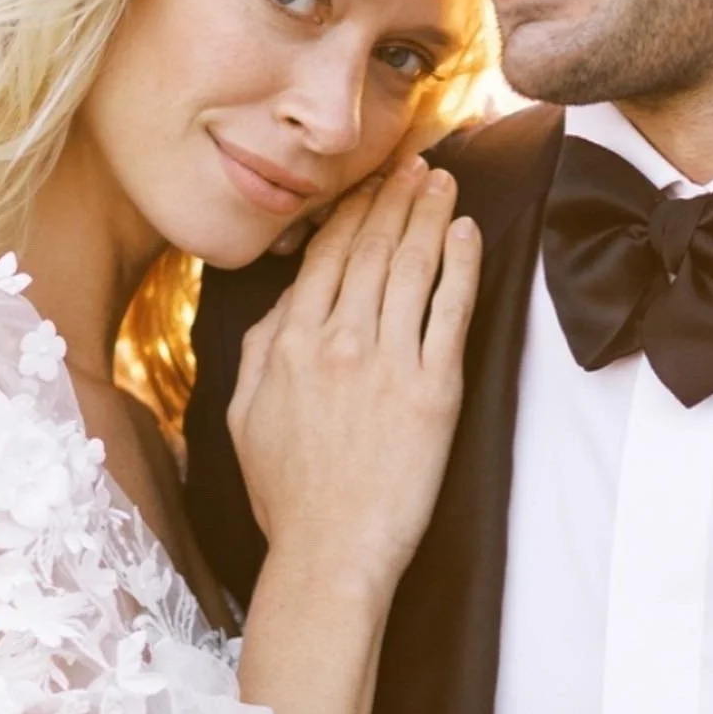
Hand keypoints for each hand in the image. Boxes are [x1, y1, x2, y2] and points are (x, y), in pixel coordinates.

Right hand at [228, 157, 481, 601]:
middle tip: (416, 162)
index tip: (371, 183)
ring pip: (411, 268)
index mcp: (288, 343)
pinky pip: (449, 312)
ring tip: (443, 182)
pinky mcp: (431, 390)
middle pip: (372, 249)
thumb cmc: (288, 494)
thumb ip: (260, 350)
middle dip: (395, 197)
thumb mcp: (244, 414)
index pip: (326, 256)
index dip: (353, 211)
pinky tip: (468, 234)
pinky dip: (461, 266)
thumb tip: (281, 306)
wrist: (330, 551)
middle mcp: (336, 342)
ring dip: (429, 215)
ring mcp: (386, 363)